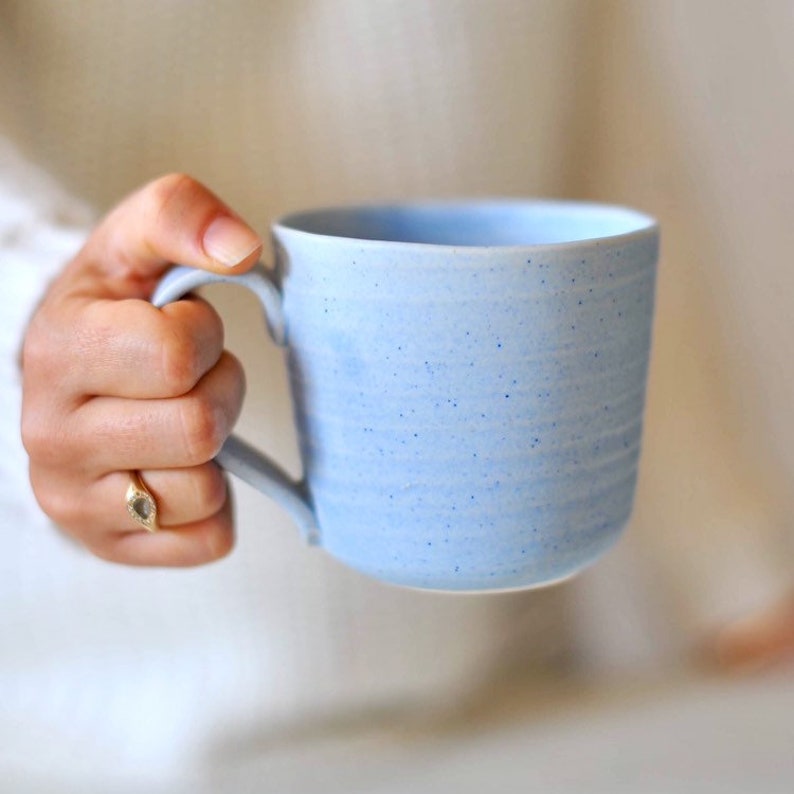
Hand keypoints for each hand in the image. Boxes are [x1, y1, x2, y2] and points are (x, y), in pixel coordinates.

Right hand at [21, 174, 262, 565]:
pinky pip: (209, 538)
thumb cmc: (113, 309)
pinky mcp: (110, 546)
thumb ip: (182, 215)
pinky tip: (181, 467)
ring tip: (181, 418)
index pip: (175, 355)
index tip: (181, 327)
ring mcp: (75, 503)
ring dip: (217, 449)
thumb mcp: (135, 241)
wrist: (73, 376)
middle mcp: (50, 437)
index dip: (201, 336)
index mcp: (57, 352)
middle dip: (218, 391)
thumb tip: (241, 249)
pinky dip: (215, 503)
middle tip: (190, 378)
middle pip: (198, 428)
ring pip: (204, 490)